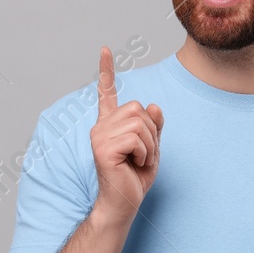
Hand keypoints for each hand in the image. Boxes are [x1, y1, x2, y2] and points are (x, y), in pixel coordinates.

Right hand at [90, 45, 163, 222]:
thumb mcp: (152, 147)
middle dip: (151, 132)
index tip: (105, 49)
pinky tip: (133, 165)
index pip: (107, 92)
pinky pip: (137, 139)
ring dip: (149, 145)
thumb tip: (153, 105)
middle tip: (142, 154)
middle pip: (138, 108)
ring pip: (140, 123)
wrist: (123, 203)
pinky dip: (144, 153)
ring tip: (138, 161)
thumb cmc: (135, 178)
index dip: (106, 70)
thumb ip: (154, 126)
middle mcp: (100, 127)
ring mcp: (99, 136)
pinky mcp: (103, 148)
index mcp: (109, 124)